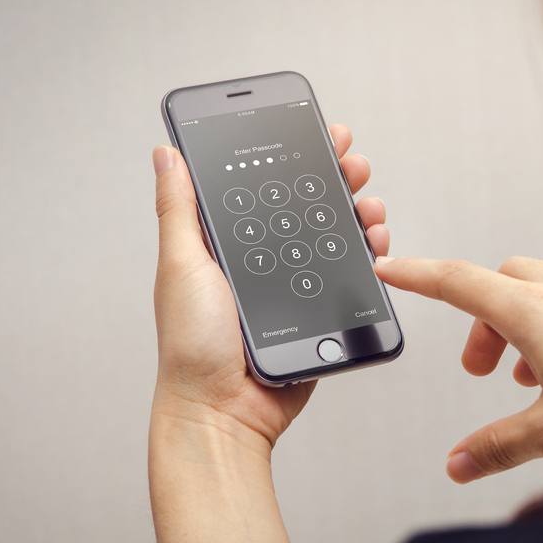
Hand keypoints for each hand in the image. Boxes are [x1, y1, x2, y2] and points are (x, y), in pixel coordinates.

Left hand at [151, 125, 388, 448]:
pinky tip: (375, 242)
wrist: (225, 412)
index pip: (263, 185)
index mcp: (226, 243)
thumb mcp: (181, 266)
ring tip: (368, 203)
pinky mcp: (318, 310)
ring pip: (334, 235)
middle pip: (306, 204)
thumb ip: (179, 210)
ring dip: (357, 211)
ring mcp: (293, 285)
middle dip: (334, 177)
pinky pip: (348, 275)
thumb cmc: (192, 345)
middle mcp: (262, 258)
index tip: (315, 131)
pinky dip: (368, 254)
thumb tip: (167, 153)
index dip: (290, 154)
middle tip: (352, 162)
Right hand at [375, 256, 542, 481]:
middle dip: (479, 324)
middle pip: (499, 285)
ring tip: (529, 381)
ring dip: (519, 328)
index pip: (457, 281)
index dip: (416, 274)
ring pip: (538, 292)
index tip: (389, 266)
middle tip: (480, 373)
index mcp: (533, 310)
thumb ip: (497, 446)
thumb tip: (458, 464)